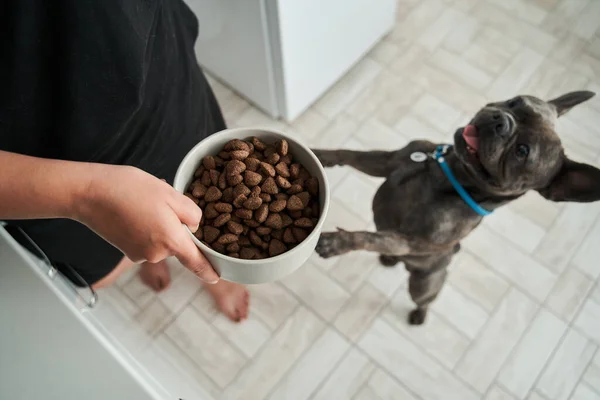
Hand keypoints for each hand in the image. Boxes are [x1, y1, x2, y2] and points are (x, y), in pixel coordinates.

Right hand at [75, 164, 218, 282]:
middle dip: (175, 225)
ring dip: (159, 225)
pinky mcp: (127, 252)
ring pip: (161, 240)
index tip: (216, 278)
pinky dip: (145, 228)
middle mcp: (157, 254)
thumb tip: (193, 228)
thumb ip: (192, 214)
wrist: (90, 193)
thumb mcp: (171, 193)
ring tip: (143, 204)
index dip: (208, 271)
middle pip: (177, 243)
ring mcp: (140, 255)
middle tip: (159, 202)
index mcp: (172, 241)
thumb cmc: (131, 189)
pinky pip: (146, 241)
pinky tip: (133, 211)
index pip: (196, 263)